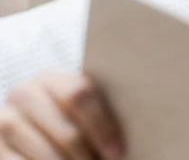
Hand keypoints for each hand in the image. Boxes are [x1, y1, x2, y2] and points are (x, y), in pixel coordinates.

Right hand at [0, 69, 122, 159]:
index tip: (117, 153)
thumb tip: (134, 130)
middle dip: (89, 156)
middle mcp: (24, 93)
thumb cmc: (77, 123)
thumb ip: (101, 112)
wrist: (37, 127)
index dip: (102, 127)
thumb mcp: (85, 112)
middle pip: (67, 131)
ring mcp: (6, 119)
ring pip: (46, 152)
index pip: (79, 94)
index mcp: (52, 78)